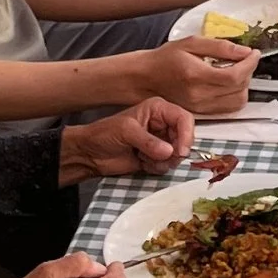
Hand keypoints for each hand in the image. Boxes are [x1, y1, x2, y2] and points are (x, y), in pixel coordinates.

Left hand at [62, 98, 196, 179]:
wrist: (90, 153)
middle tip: (159, 158)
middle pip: (185, 139)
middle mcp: (163, 124)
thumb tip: (170, 151)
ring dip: (163, 161)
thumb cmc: (104, 134)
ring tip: (143, 157)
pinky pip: (168, 165)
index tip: (180, 152)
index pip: (184, 119)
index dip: (187, 135)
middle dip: (174, 152)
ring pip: (178, 155)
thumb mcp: (126, 132)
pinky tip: (141, 162)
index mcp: (158, 109)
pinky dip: (157, 167)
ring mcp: (161, 141)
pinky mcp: (157, 157)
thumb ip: (148, 141)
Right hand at [134, 35, 255, 116]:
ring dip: (244, 86)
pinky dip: (235, 96)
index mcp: (197, 75)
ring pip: (238, 102)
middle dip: (248, 72)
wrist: (146, 78)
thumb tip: (244, 52)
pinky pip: (229, 109)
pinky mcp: (202, 113)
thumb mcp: (192, 43)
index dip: (250, 64)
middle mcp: (200, 95)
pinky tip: (228, 84)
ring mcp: (201, 107)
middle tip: (244, 59)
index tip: (254, 53)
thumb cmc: (165, 59)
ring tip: (236, 71)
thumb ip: (220, 47)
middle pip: (240, 89)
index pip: (235, 75)